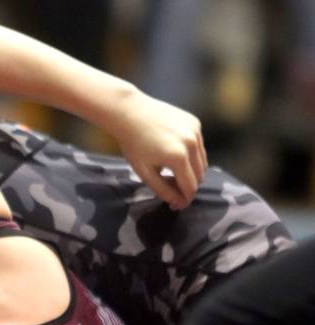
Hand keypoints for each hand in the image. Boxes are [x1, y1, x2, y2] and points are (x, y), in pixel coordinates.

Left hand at [112, 91, 207, 209]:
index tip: (176, 206)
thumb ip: (162, 189)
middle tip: (172, 190)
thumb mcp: (144, 171)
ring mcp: (195, 131)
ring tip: (172, 173)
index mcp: (178, 157)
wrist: (130, 112)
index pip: (190, 187)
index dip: (184, 200)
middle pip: (199, 176)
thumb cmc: (133, 144)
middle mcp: (191, 143)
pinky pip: (198, 146)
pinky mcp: (195, 122)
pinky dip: (191, 154)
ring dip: (191, 171)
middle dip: (188, 187)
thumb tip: (178, 202)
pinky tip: (173, 153)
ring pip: (202, 161)